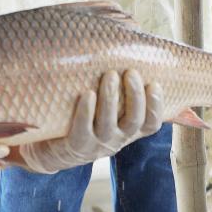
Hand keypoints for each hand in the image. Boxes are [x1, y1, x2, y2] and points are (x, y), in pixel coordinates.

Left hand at [19, 70, 164, 174]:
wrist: (53, 147)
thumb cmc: (87, 118)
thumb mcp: (111, 108)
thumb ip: (129, 90)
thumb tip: (158, 63)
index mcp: (129, 129)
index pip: (151, 123)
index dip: (156, 105)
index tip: (154, 83)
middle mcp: (117, 139)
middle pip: (134, 121)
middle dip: (135, 96)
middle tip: (130, 72)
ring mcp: (96, 144)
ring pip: (109, 125)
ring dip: (110, 99)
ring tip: (109, 75)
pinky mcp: (75, 145)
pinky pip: (82, 131)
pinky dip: (86, 112)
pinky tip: (86, 93)